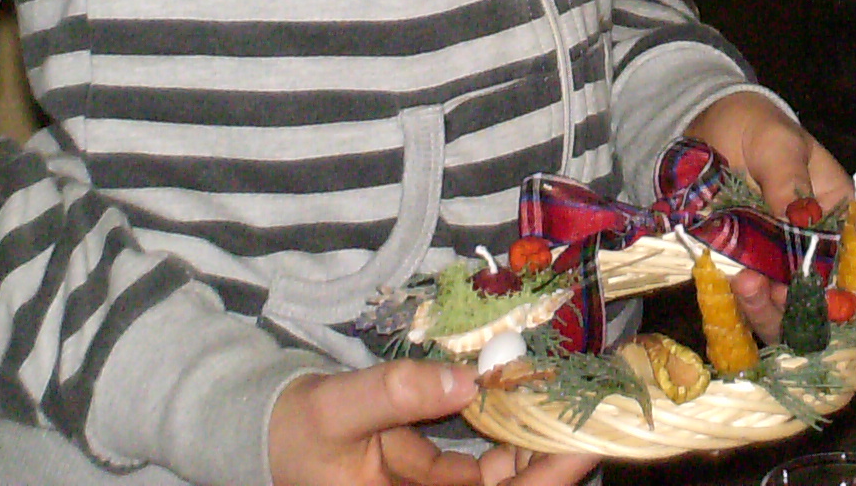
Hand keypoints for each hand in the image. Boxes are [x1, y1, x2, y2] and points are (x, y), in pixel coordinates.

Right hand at [265, 359, 600, 485]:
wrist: (263, 433)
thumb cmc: (292, 431)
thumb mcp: (336, 409)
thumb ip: (394, 394)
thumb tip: (463, 380)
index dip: (538, 485)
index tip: (579, 448)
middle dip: (549, 464)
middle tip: (592, 418)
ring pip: (497, 482)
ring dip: (533, 447)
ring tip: (568, 404)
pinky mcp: (429, 478)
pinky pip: (480, 466)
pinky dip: (505, 435)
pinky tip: (526, 401)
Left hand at [682, 89, 851, 337]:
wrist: (711, 129)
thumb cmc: (757, 129)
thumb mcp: (777, 144)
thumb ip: (789, 179)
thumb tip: (802, 217)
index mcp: (836, 213)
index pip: (853, 258)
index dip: (843, 284)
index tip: (822, 292)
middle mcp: (811, 247)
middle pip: (817, 295)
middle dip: (797, 305)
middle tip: (771, 289)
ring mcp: (774, 265)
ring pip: (780, 309)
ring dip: (765, 309)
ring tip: (745, 283)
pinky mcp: (740, 272)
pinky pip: (743, 304)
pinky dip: (737, 304)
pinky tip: (727, 282)